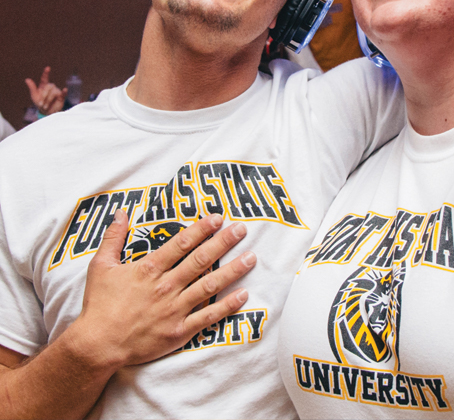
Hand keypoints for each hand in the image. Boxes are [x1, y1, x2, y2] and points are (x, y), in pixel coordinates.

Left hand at [25, 67, 67, 114]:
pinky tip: (64, 90)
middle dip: (44, 96)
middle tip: (41, 104)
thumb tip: (27, 79)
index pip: (45, 78)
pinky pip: (63, 93)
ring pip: (53, 92)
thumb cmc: (40, 103)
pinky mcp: (61, 96)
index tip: (48, 68)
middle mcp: (51, 87)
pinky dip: (64, 91)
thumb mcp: (34, 96)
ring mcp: (56, 91)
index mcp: (43, 85)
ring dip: (48, 100)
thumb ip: (32, 87)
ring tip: (45, 106)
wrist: (46, 112)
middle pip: (49, 87)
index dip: (46, 73)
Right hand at [69, 211, 255, 369]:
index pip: (181, 243)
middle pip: (200, 260)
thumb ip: (113, 237)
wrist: (96, 346)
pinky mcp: (179, 331)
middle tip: (242, 229)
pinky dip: (227, 306)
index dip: (202, 229)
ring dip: (232, 270)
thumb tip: (121, 212)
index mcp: (149, 269)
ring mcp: (174, 309)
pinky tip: (243, 295)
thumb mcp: (100, 266)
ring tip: (252, 257)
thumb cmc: (99, 305)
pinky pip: (208, 317)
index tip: (218, 218)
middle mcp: (166, 286)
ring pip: (209, 285)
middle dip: (223, 242)